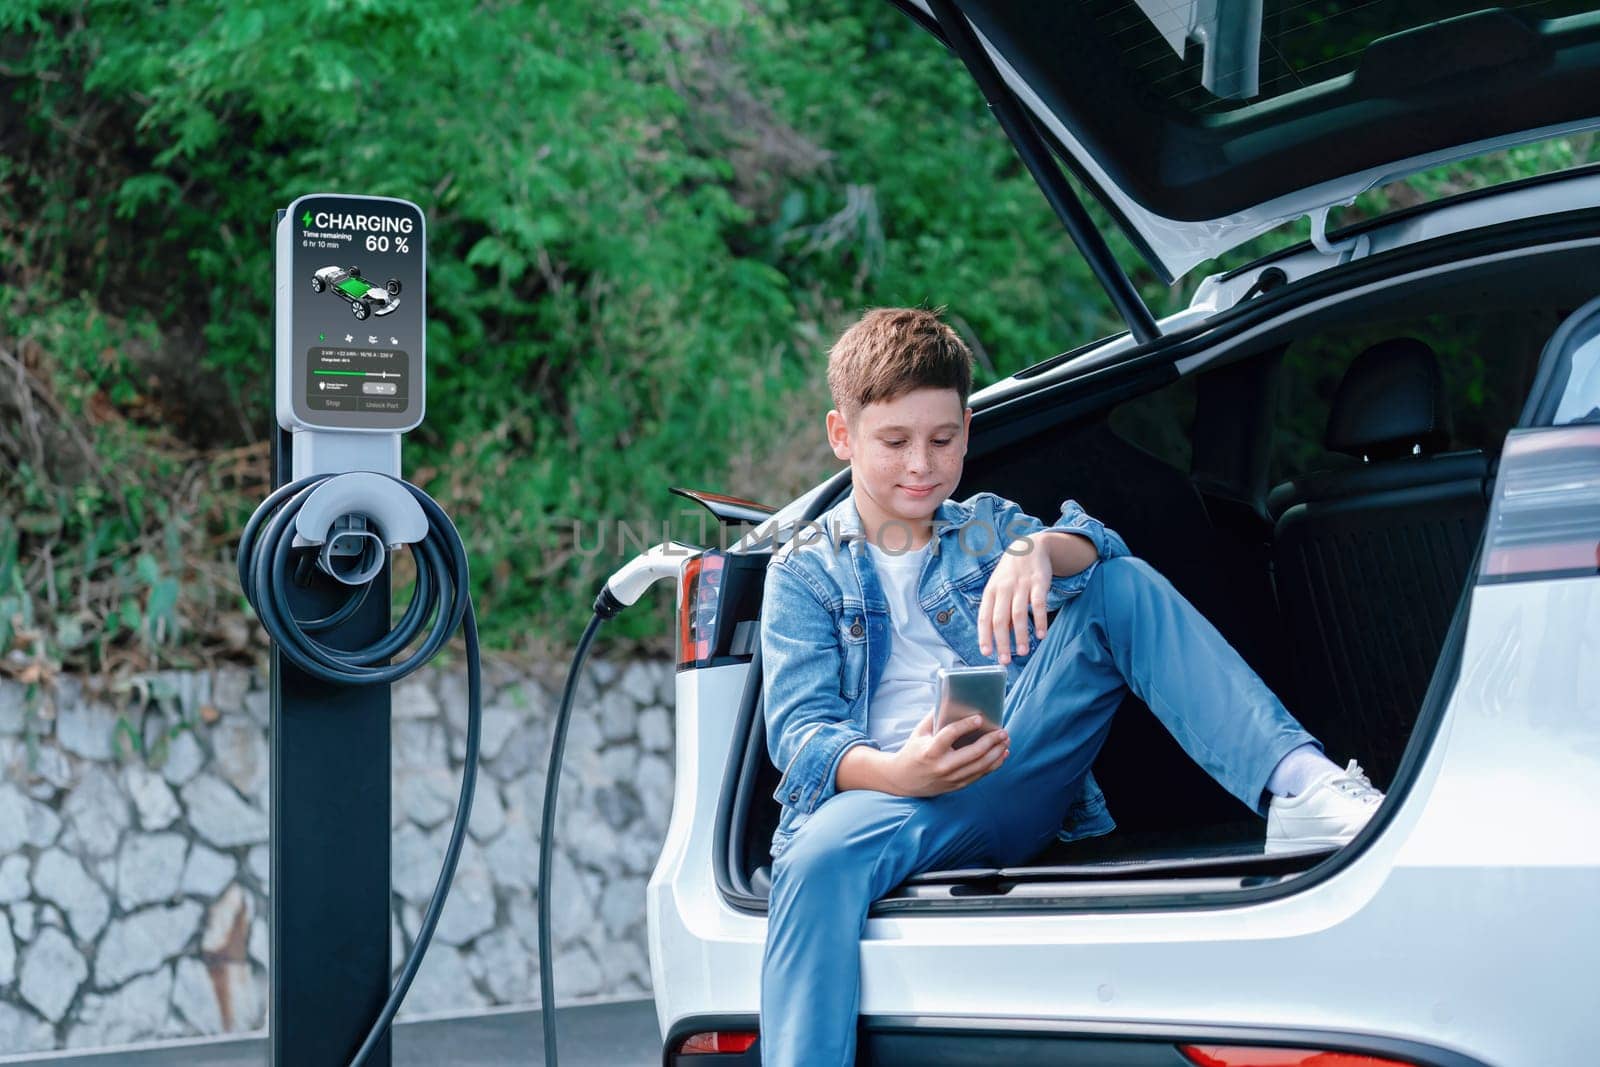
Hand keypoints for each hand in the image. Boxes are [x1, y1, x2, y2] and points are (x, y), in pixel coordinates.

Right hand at [887, 710, 1008, 796]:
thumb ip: (935, 716)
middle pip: (972, 753)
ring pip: (980, 766)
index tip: (980, 718)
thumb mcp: (919, 732)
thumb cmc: (913, 750)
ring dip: (996, 752)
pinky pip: (980, 775)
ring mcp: (951, 778)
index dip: (966, 725)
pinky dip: (994, 764)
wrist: (903, 780)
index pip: (950, 735)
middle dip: (990, 741)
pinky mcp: (957, 786)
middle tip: (1002, 731)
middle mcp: (942, 766)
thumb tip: (953, 698)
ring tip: (1005, 740)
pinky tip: (1002, 754)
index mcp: (930, 750)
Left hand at [977, 533, 1052, 663]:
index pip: (984, 617)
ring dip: (1020, 635)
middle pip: (1000, 619)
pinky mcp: (1038, 582)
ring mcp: (1021, 585)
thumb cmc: (1010, 574)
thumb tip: (1001, 636)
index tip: (986, 653)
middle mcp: (1003, 589)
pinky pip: (1039, 604)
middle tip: (1005, 660)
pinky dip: (1039, 620)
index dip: (984, 636)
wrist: (1029, 546)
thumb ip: (999, 611)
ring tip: (1023, 652)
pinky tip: (1041, 635)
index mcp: (991, 592)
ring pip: (1018, 614)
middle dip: (1002, 642)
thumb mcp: (999, 588)